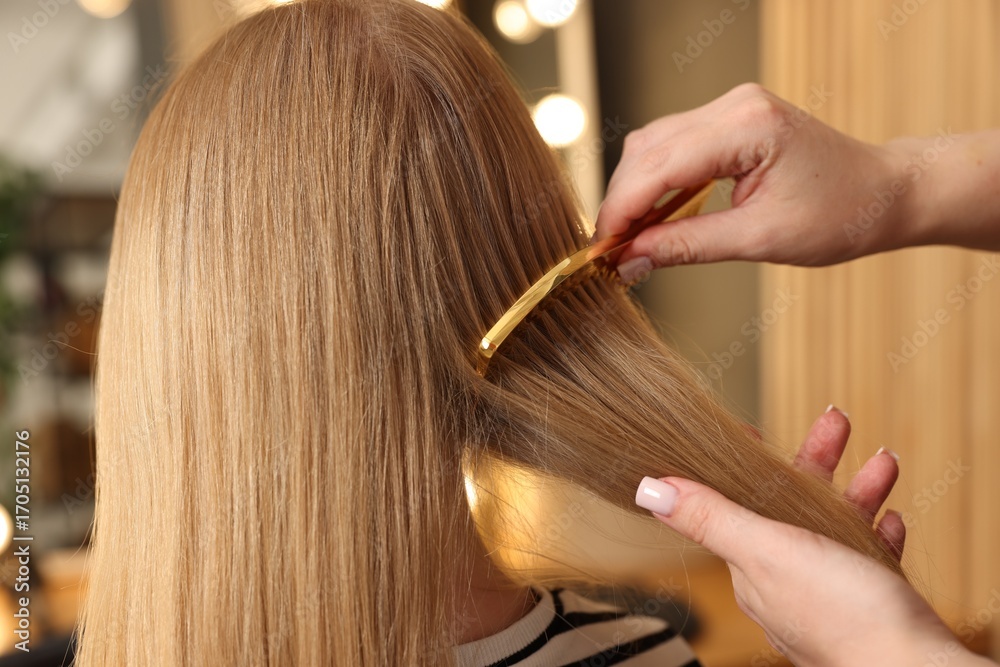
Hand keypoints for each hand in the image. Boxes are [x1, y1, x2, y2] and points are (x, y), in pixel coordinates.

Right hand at [595, 84, 924, 277]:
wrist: (883, 193)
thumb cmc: (840, 215)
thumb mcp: (760, 240)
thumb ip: (688, 246)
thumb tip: (631, 261)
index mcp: (748, 127)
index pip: (659, 165)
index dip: (621, 209)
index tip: (600, 250)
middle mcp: (735, 105)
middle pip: (647, 149)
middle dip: (622, 202)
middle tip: (611, 253)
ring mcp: (732, 107)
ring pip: (653, 145)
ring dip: (634, 191)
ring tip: (629, 240)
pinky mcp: (730, 119)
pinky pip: (673, 145)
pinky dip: (655, 182)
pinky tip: (651, 217)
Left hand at [636, 408, 988, 666]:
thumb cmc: (844, 617)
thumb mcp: (769, 551)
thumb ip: (711, 518)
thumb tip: (648, 490)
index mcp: (752, 569)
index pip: (737, 502)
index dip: (745, 464)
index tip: (752, 430)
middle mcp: (784, 583)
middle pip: (791, 506)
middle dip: (816, 462)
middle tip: (837, 423)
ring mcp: (827, 597)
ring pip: (834, 528)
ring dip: (857, 491)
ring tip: (883, 461)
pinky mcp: (868, 609)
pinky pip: (868, 561)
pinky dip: (877, 534)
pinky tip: (892, 519)